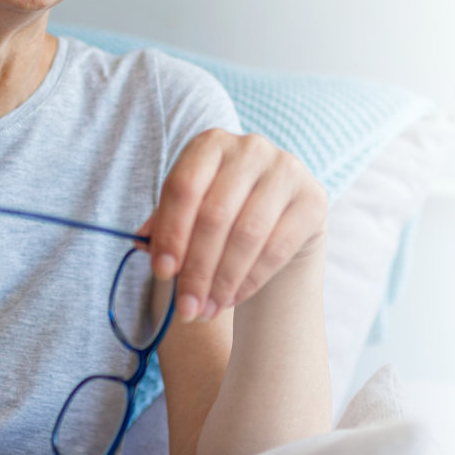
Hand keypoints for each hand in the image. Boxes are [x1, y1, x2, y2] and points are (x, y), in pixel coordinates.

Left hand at [139, 130, 328, 322]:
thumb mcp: (189, 213)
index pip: (184, 188)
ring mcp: (287, 170)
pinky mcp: (313, 199)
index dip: (171, 233)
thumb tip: (141, 243)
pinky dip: (250, 280)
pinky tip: (232, 298)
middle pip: (215, 215)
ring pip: (247, 234)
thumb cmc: (222, 216)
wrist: (279, 221)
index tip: (161, 273)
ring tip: (206, 310)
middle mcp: (251, 148)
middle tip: (185, 309)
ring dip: (222, 281)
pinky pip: (277, 247)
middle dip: (196, 270)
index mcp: (211, 143)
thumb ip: (165, 225)